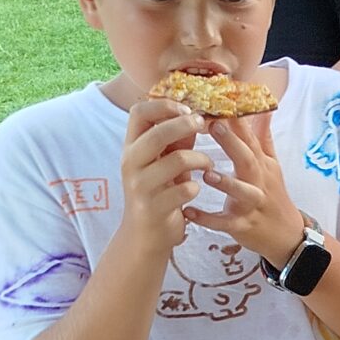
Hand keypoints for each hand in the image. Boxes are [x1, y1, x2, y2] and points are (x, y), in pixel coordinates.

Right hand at [118, 99, 205, 254]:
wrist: (145, 235)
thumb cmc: (160, 191)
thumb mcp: (165, 160)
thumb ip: (177, 138)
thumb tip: (198, 111)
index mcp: (132, 147)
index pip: (138, 112)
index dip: (164, 105)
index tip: (188, 109)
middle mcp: (131, 163)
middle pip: (157, 133)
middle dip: (185, 125)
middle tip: (204, 125)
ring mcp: (140, 186)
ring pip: (177, 160)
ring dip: (200, 159)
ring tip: (208, 165)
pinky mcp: (154, 207)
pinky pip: (185, 189)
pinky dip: (196, 186)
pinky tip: (196, 189)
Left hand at [183, 115, 306, 264]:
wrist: (286, 236)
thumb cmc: (273, 196)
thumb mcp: (272, 165)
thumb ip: (264, 137)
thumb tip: (263, 107)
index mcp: (262, 164)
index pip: (251, 137)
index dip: (238, 120)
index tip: (222, 100)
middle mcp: (259, 181)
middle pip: (248, 159)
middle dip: (231, 142)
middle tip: (212, 125)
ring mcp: (252, 204)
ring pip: (242, 192)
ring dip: (226, 183)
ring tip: (206, 173)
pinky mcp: (243, 226)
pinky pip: (225, 223)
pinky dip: (207, 219)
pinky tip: (188, 212)